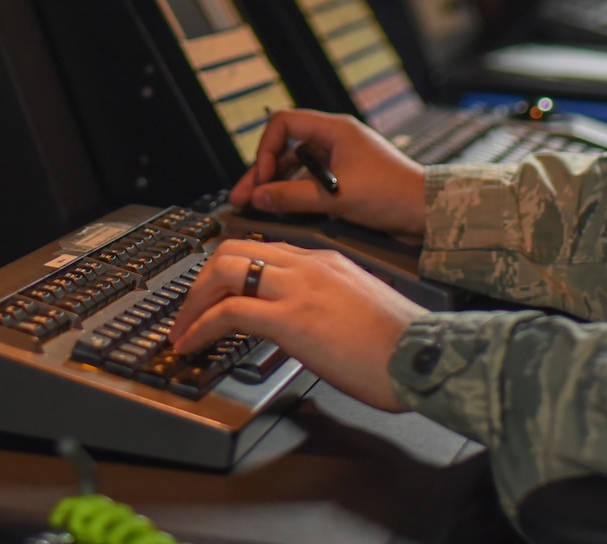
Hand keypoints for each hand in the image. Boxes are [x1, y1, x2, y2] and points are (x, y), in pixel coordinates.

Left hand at [169, 239, 421, 410]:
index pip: (263, 250)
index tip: (215, 293)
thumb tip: (305, 325)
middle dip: (201, 280)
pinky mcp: (291, 317)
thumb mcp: (358, 309)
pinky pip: (228, 312)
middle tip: (188, 309)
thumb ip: (327, 305)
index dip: (230, 270)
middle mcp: (308, 265)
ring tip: (182, 328)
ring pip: (224, 271)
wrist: (424, 355)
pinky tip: (192, 343)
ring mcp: (298, 287)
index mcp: (325, 260)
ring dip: (193, 300)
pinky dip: (200, 326)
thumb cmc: (402, 344)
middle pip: (234, 250)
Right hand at [230, 109, 427, 237]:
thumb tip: (258, 196)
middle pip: (285, 148)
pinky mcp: (345, 181)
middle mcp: (335, 141)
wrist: (427, 214)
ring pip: (295, 167)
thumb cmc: (393, 193)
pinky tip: (282, 209)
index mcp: (335, 130)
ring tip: (257, 206)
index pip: (284, 123)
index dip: (266, 148)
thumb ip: (292, 196)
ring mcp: (340, 161)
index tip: (260, 176)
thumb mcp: (336, 196)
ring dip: (276, 185)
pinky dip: (294, 194)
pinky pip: (310, 183)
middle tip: (243, 196)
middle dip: (263, 172)